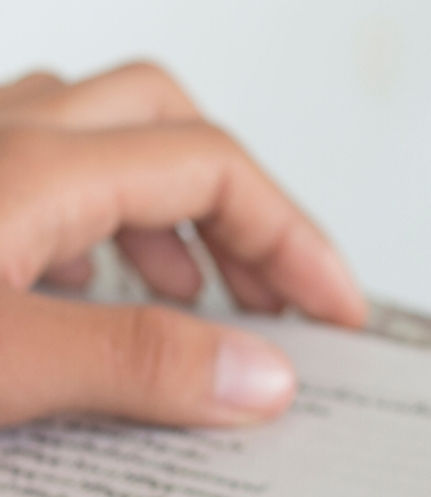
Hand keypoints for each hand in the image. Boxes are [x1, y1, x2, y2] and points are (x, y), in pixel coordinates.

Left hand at [0, 63, 364, 427]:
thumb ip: (133, 363)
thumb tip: (261, 374)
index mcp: (31, 166)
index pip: (213, 167)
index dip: (292, 238)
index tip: (333, 310)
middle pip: (164, 121)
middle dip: (240, 206)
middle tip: (275, 295)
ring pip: (93, 140)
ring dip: (166, 210)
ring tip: (193, 296)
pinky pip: (32, 178)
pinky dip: (90, 223)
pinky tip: (80, 286)